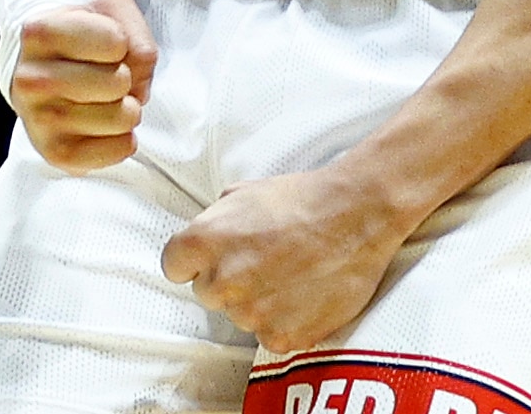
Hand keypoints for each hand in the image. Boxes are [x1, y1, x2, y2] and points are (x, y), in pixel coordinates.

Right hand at [9, 0, 156, 173]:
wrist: (39, 74)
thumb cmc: (78, 40)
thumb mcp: (105, 13)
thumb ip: (133, 29)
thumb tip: (138, 73)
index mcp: (39, 32)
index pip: (115, 41)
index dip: (120, 42)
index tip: (103, 46)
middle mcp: (31, 78)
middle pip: (120, 82)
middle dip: (125, 77)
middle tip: (105, 76)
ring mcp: (40, 120)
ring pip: (124, 117)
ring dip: (127, 108)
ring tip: (104, 100)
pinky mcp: (56, 154)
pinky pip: (120, 149)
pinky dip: (123, 138)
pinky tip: (102, 125)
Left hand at [160, 164, 414, 353]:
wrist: (356, 215)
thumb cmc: (300, 199)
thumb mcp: (241, 194)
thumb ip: (213, 223)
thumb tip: (205, 243)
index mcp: (203, 242)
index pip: (174, 266)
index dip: (195, 260)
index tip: (216, 256)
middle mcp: (222, 282)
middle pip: (207, 293)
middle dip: (228, 280)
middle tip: (262, 260)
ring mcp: (251, 313)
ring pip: (239, 315)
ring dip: (257, 301)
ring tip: (290, 273)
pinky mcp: (282, 336)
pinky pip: (269, 335)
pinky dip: (283, 320)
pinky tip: (302, 294)